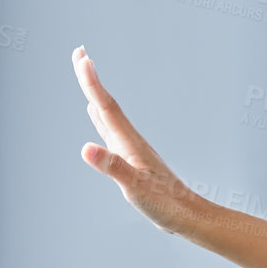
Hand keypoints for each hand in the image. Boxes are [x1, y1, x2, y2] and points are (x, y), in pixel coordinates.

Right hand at [72, 45, 198, 235]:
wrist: (188, 216)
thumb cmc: (165, 205)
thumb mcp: (135, 189)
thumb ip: (113, 168)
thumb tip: (86, 149)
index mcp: (129, 144)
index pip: (107, 107)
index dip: (92, 83)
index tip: (81, 57)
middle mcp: (130, 141)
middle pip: (106, 103)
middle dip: (90, 79)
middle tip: (78, 52)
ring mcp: (130, 149)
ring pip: (108, 113)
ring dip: (95, 93)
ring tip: (85, 74)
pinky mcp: (131, 159)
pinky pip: (110, 129)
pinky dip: (100, 116)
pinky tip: (96, 114)